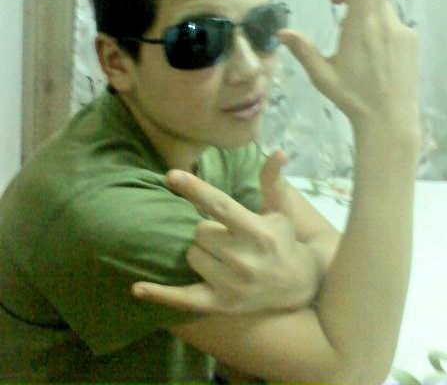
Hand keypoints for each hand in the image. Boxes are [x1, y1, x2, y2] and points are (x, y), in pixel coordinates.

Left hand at [131, 152, 320, 314]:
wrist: (299, 285)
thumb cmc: (282, 239)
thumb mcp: (278, 209)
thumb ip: (271, 180)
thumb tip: (279, 152)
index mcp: (257, 231)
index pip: (219, 205)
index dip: (194, 189)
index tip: (170, 175)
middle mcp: (244, 259)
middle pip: (199, 232)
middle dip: (207, 230)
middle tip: (225, 235)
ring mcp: (232, 284)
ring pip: (191, 256)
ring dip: (200, 252)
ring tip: (222, 256)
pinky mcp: (222, 304)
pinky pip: (184, 299)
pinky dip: (160, 294)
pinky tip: (137, 288)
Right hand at [277, 0, 419, 133]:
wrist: (390, 119)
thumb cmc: (352, 97)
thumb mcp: (322, 76)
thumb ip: (303, 50)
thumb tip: (279, 33)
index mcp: (361, 30)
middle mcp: (384, 24)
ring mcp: (401, 31)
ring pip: (382, 7)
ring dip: (368, 11)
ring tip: (360, 49)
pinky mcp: (411, 40)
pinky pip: (393, 23)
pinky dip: (380, 27)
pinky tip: (375, 57)